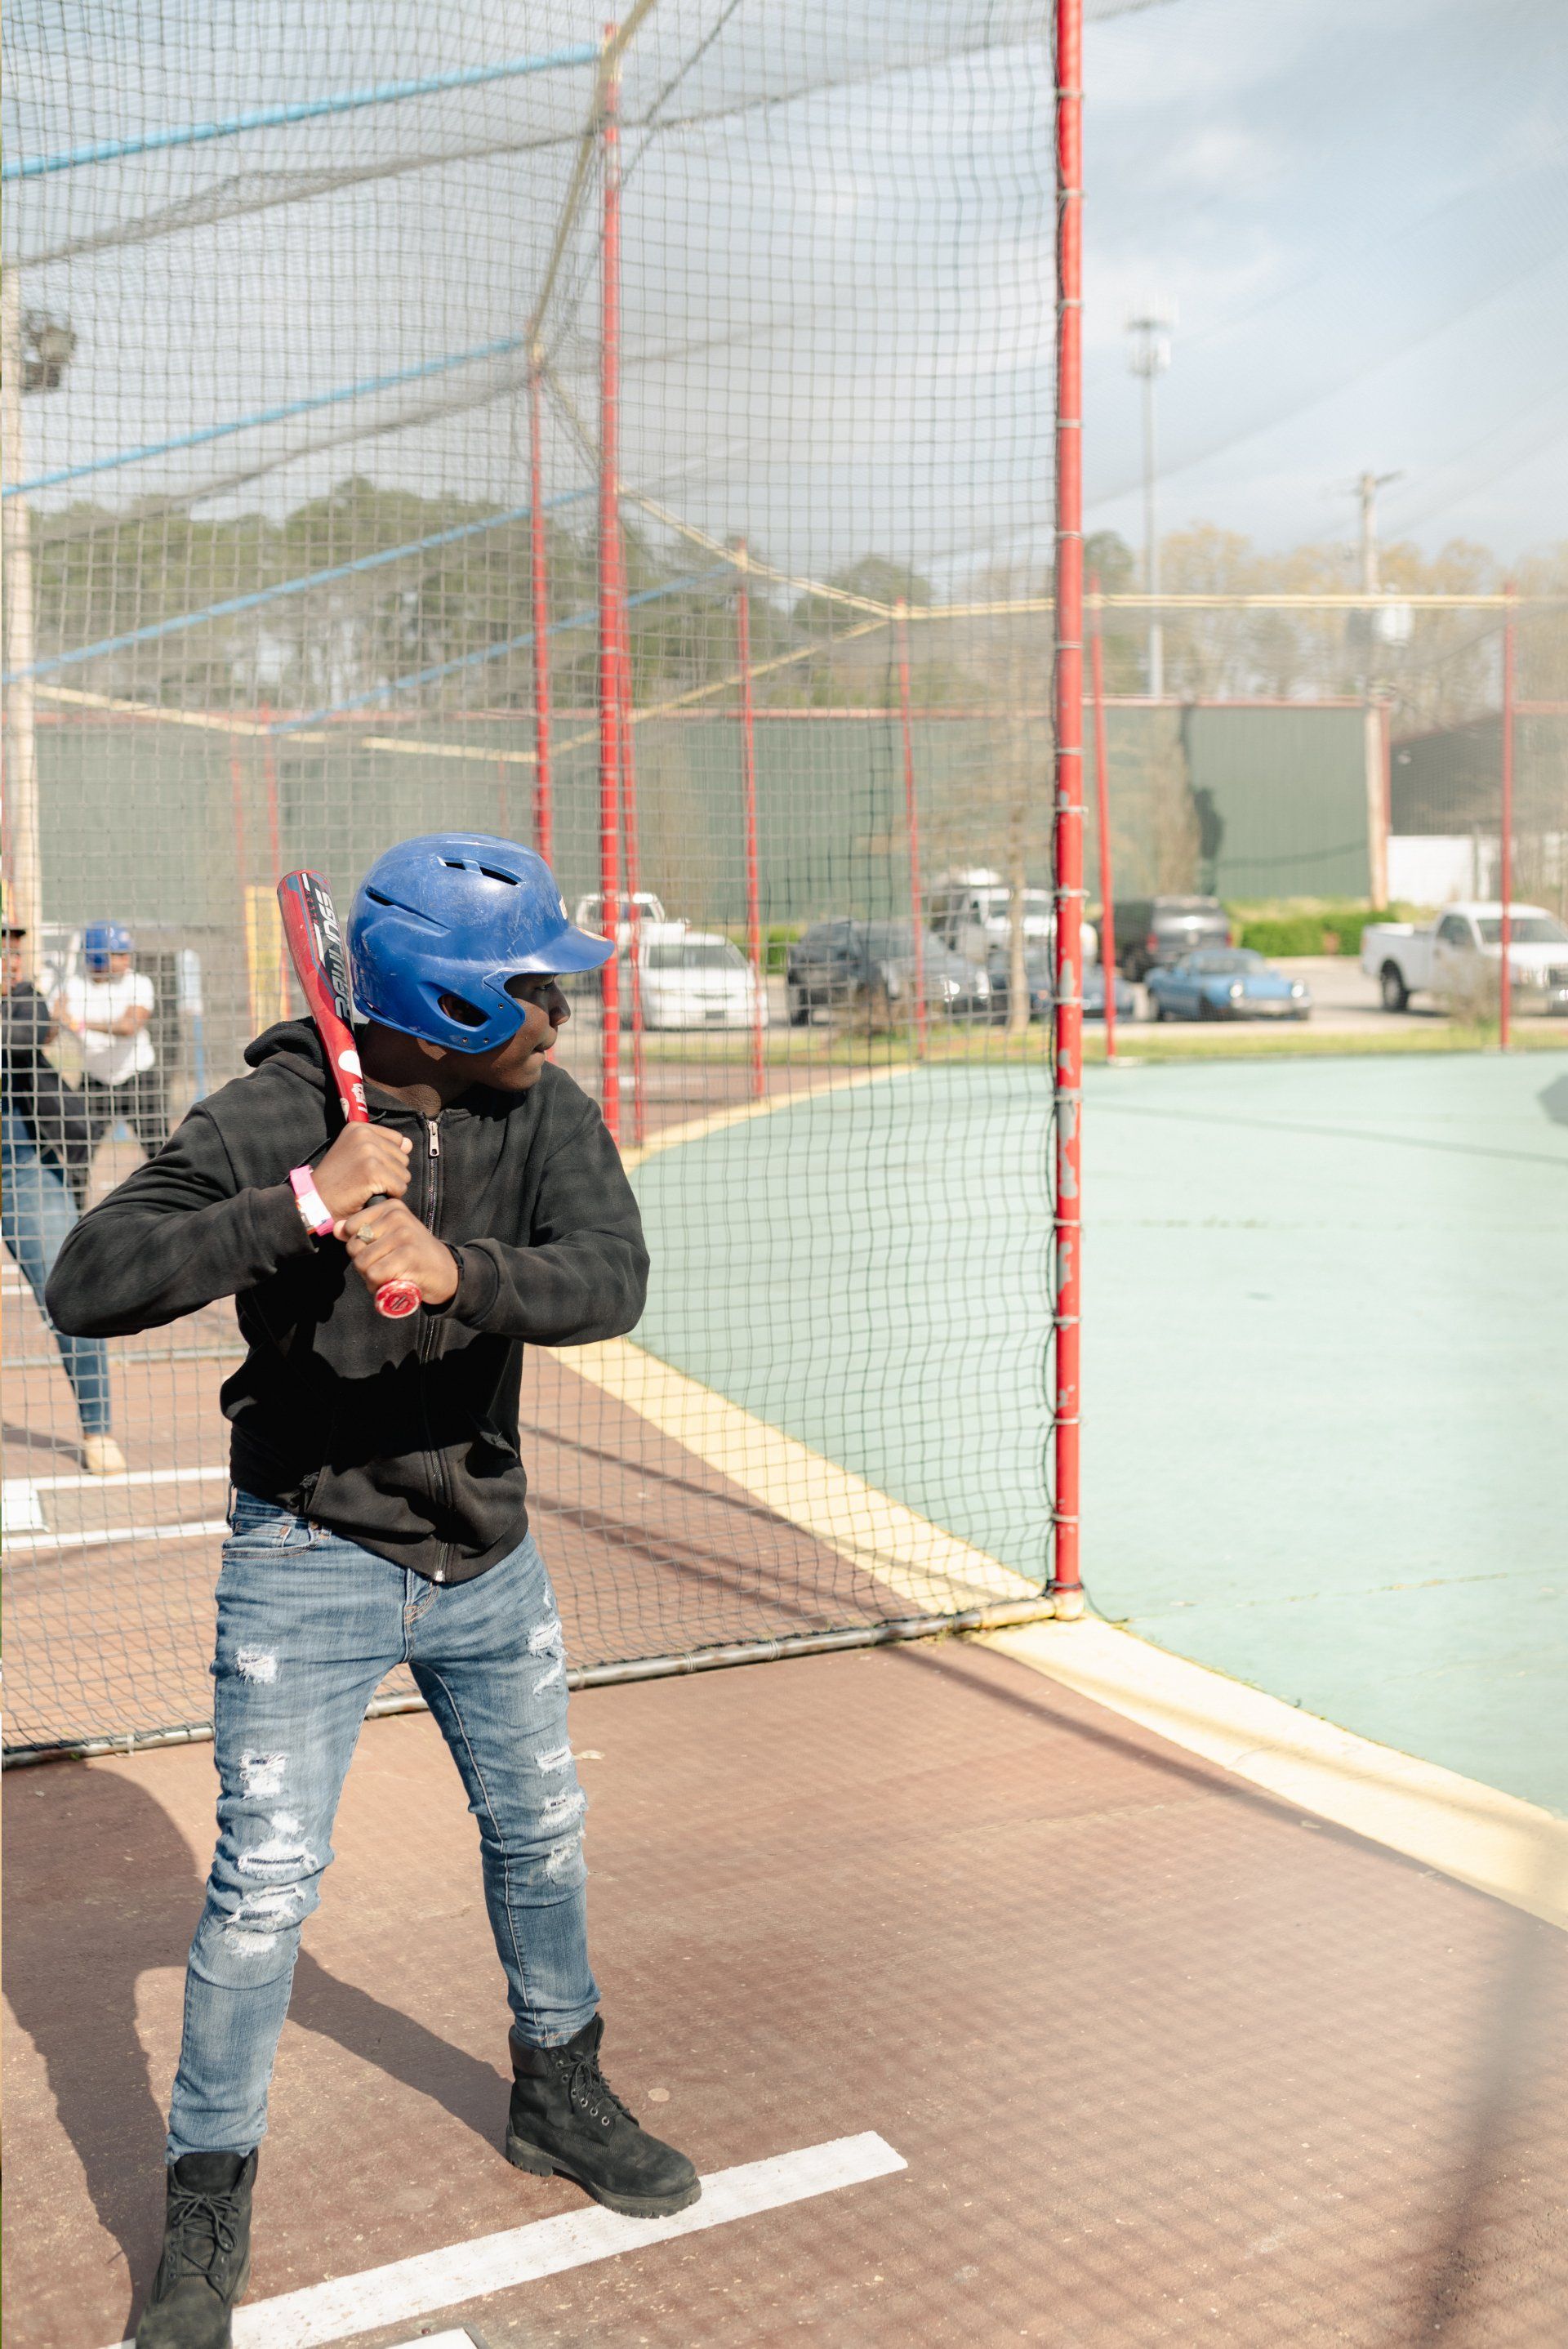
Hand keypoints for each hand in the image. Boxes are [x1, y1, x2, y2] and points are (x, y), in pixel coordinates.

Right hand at [312, 1124, 412, 1219]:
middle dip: (390, 1174)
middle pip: (403, 1157)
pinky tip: (370, 1195)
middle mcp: (364, 1135)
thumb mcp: (356, 1155)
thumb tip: (408, 1144)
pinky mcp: (373, 1171)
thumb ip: (383, 1147)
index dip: (388, 1159)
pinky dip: (389, 1196)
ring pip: (404, 1174)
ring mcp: (368, 1152)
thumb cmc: (336, 1181)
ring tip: (367, 1188)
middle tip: (366, 1181)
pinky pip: (400, 1187)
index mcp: (359, 1127)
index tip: (367, 1168)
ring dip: (390, 1186)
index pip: (398, 1140)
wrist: (315, 1200)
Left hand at [337, 1198, 458, 1306]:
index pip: (351, 1227)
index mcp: (391, 1207)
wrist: (447, 1272)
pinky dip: (378, 1286)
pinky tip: (392, 1284)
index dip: (358, 1248)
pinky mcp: (408, 1254)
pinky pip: (374, 1274)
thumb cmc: (413, 1255)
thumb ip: (362, 1230)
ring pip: (362, 1262)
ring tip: (388, 1276)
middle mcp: (397, 1216)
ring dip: (370, 1278)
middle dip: (363, 1265)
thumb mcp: (389, 1236)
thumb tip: (337, 1228)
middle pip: (354, 1246)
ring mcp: (403, 1234)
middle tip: (383, 1268)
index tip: (378, 1252)